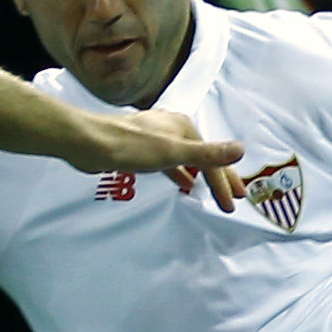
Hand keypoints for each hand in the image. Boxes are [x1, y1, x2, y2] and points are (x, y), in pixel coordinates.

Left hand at [72, 107, 243, 207]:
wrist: (90, 143)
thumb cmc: (130, 146)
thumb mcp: (173, 152)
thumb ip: (207, 153)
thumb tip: (241, 149)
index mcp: (184, 127)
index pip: (211, 159)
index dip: (224, 182)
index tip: (232, 204)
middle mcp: (173, 129)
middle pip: (202, 157)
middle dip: (218, 177)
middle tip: (234, 198)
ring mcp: (157, 138)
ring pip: (186, 160)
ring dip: (200, 176)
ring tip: (212, 193)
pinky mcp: (141, 149)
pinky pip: (169, 164)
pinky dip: (179, 174)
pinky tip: (182, 184)